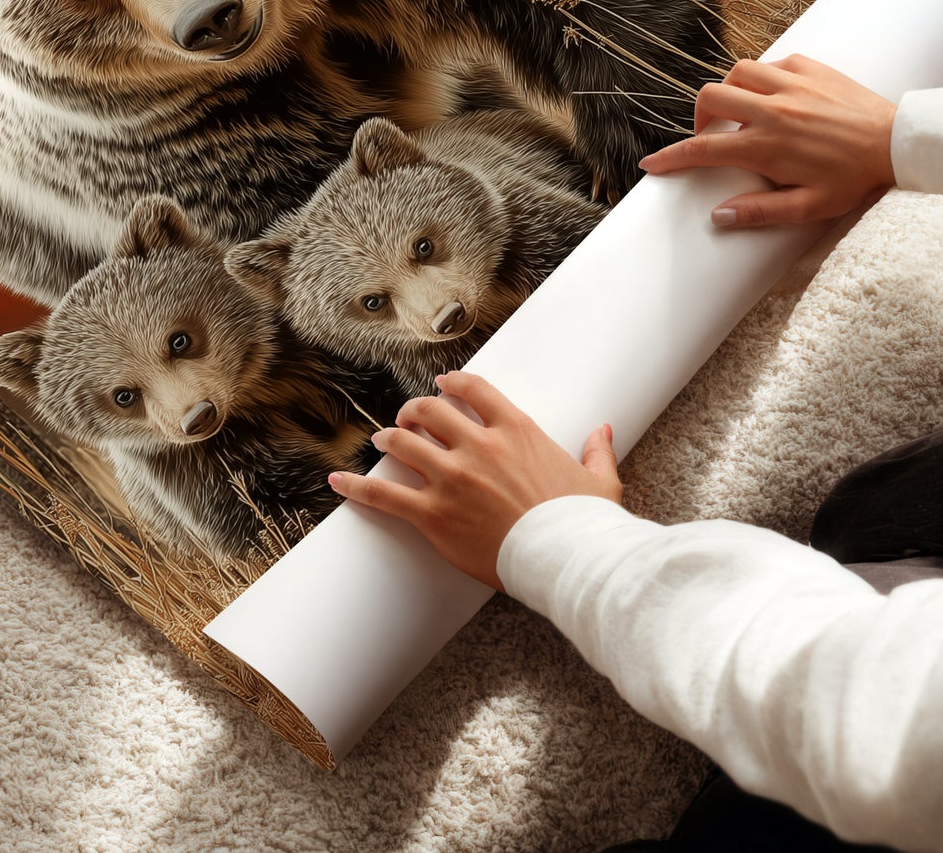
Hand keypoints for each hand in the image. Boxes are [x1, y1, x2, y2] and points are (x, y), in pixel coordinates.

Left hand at [328, 372, 620, 590]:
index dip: (452, 383)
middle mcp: (479, 446)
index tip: (442, 384)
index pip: (474, 390)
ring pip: (403, 443)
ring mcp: (452, 478)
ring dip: (389, 438)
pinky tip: (338, 481)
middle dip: (414, 410)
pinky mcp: (434, 514)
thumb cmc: (583, 523)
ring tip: (382, 440)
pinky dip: (357, 486)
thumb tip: (603, 431)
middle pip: (430, 411)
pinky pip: (384, 495)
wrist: (567, 559)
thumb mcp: (599, 481)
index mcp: (516, 431)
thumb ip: (597, 451)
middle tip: (408, 417)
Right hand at [638, 55, 896, 227]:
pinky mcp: (811, 67)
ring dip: (730, 91)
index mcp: (767, 146)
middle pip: (711, 98)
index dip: (671, 158)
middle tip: (711, 136)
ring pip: (737, 73)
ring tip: (740, 112)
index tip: (652, 165)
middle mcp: (772, 109)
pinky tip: (775, 95)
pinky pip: (772, 63)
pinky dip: (763, 77)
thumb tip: (718, 216)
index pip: (703, 150)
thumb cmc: (855, 179)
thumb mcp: (810, 207)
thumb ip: (761, 212)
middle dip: (699, 117)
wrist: (898, 142)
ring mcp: (791, 84)